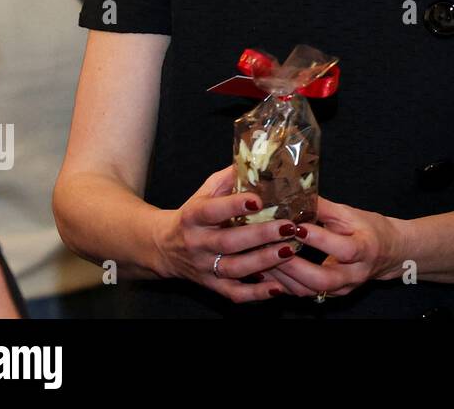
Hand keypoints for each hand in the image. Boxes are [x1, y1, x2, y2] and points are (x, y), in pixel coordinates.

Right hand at [152, 166, 301, 301]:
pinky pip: (234, 293)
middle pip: (228, 242)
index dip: (234, 205)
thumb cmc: (194, 213)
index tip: (259, 199)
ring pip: (234, 269)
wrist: (163, 247)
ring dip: (263, 261)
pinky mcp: (211, 285)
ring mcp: (204, 267)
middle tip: (288, 227)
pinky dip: (256, 293)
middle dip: (260, 235)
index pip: (211, 211)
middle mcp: (197, 243)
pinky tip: (278, 287)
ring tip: (289, 250)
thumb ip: (229, 177)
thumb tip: (259, 159)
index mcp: (193, 217)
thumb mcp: (205, 191)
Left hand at [266, 197, 404, 298]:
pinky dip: (285, 283)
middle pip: (324, 279)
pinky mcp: (332, 294)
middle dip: (294, 266)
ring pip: (311, 290)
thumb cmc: (369, 228)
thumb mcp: (350, 213)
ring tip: (263, 259)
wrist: (389, 253)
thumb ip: (324, 207)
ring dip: (284, 277)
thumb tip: (296, 195)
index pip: (344, 248)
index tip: (295, 227)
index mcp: (366, 248)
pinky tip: (269, 270)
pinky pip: (306, 293)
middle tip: (272, 249)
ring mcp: (343, 288)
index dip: (319, 239)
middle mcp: (355, 273)